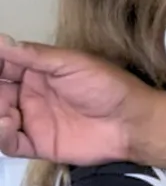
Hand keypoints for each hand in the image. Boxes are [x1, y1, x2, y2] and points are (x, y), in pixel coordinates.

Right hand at [0, 35, 149, 162]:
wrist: (132, 122)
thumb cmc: (108, 88)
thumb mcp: (71, 63)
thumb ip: (34, 55)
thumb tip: (0, 40)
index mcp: (36, 71)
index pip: (1, 65)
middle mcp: (29, 94)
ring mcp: (32, 120)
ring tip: (2, 109)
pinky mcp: (39, 144)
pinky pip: (9, 143)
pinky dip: (1, 135)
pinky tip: (7, 123)